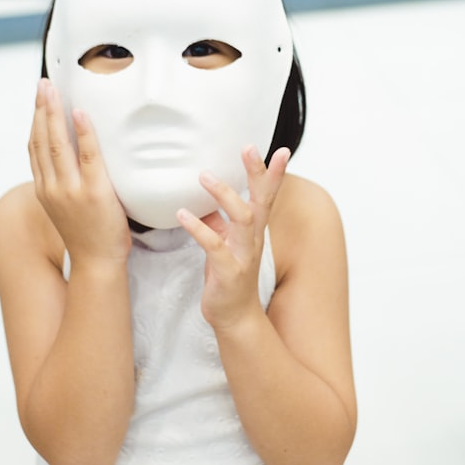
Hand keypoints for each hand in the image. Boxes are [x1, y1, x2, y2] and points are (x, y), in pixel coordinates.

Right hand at [28, 78, 130, 264]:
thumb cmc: (89, 236)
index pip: (34, 148)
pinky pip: (88, 156)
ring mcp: (71, 190)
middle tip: (43, 83)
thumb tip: (76, 161)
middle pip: (41, 140)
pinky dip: (83, 132)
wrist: (98, 263)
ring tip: (55, 90)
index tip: (39, 99)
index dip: (35, 121)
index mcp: (44, 190)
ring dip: (55, 113)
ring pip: (57, 143)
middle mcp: (52, 187)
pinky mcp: (94, 192)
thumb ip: (66, 185)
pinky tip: (80, 113)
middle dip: (41, 108)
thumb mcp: (68, 208)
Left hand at [176, 145, 290, 329]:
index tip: (281, 149)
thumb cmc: (229, 276)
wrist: (235, 316)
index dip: (274, 173)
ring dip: (224, 195)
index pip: (267, 195)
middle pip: (261, 200)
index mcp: (253, 230)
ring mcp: (243, 255)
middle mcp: (253, 239)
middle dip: (258, 173)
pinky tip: (183, 214)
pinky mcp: (229, 271)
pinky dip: (199, 228)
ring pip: (242, 219)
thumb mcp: (224, 242)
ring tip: (204, 176)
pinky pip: (215, 246)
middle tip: (250, 147)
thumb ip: (217, 220)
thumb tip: (204, 200)